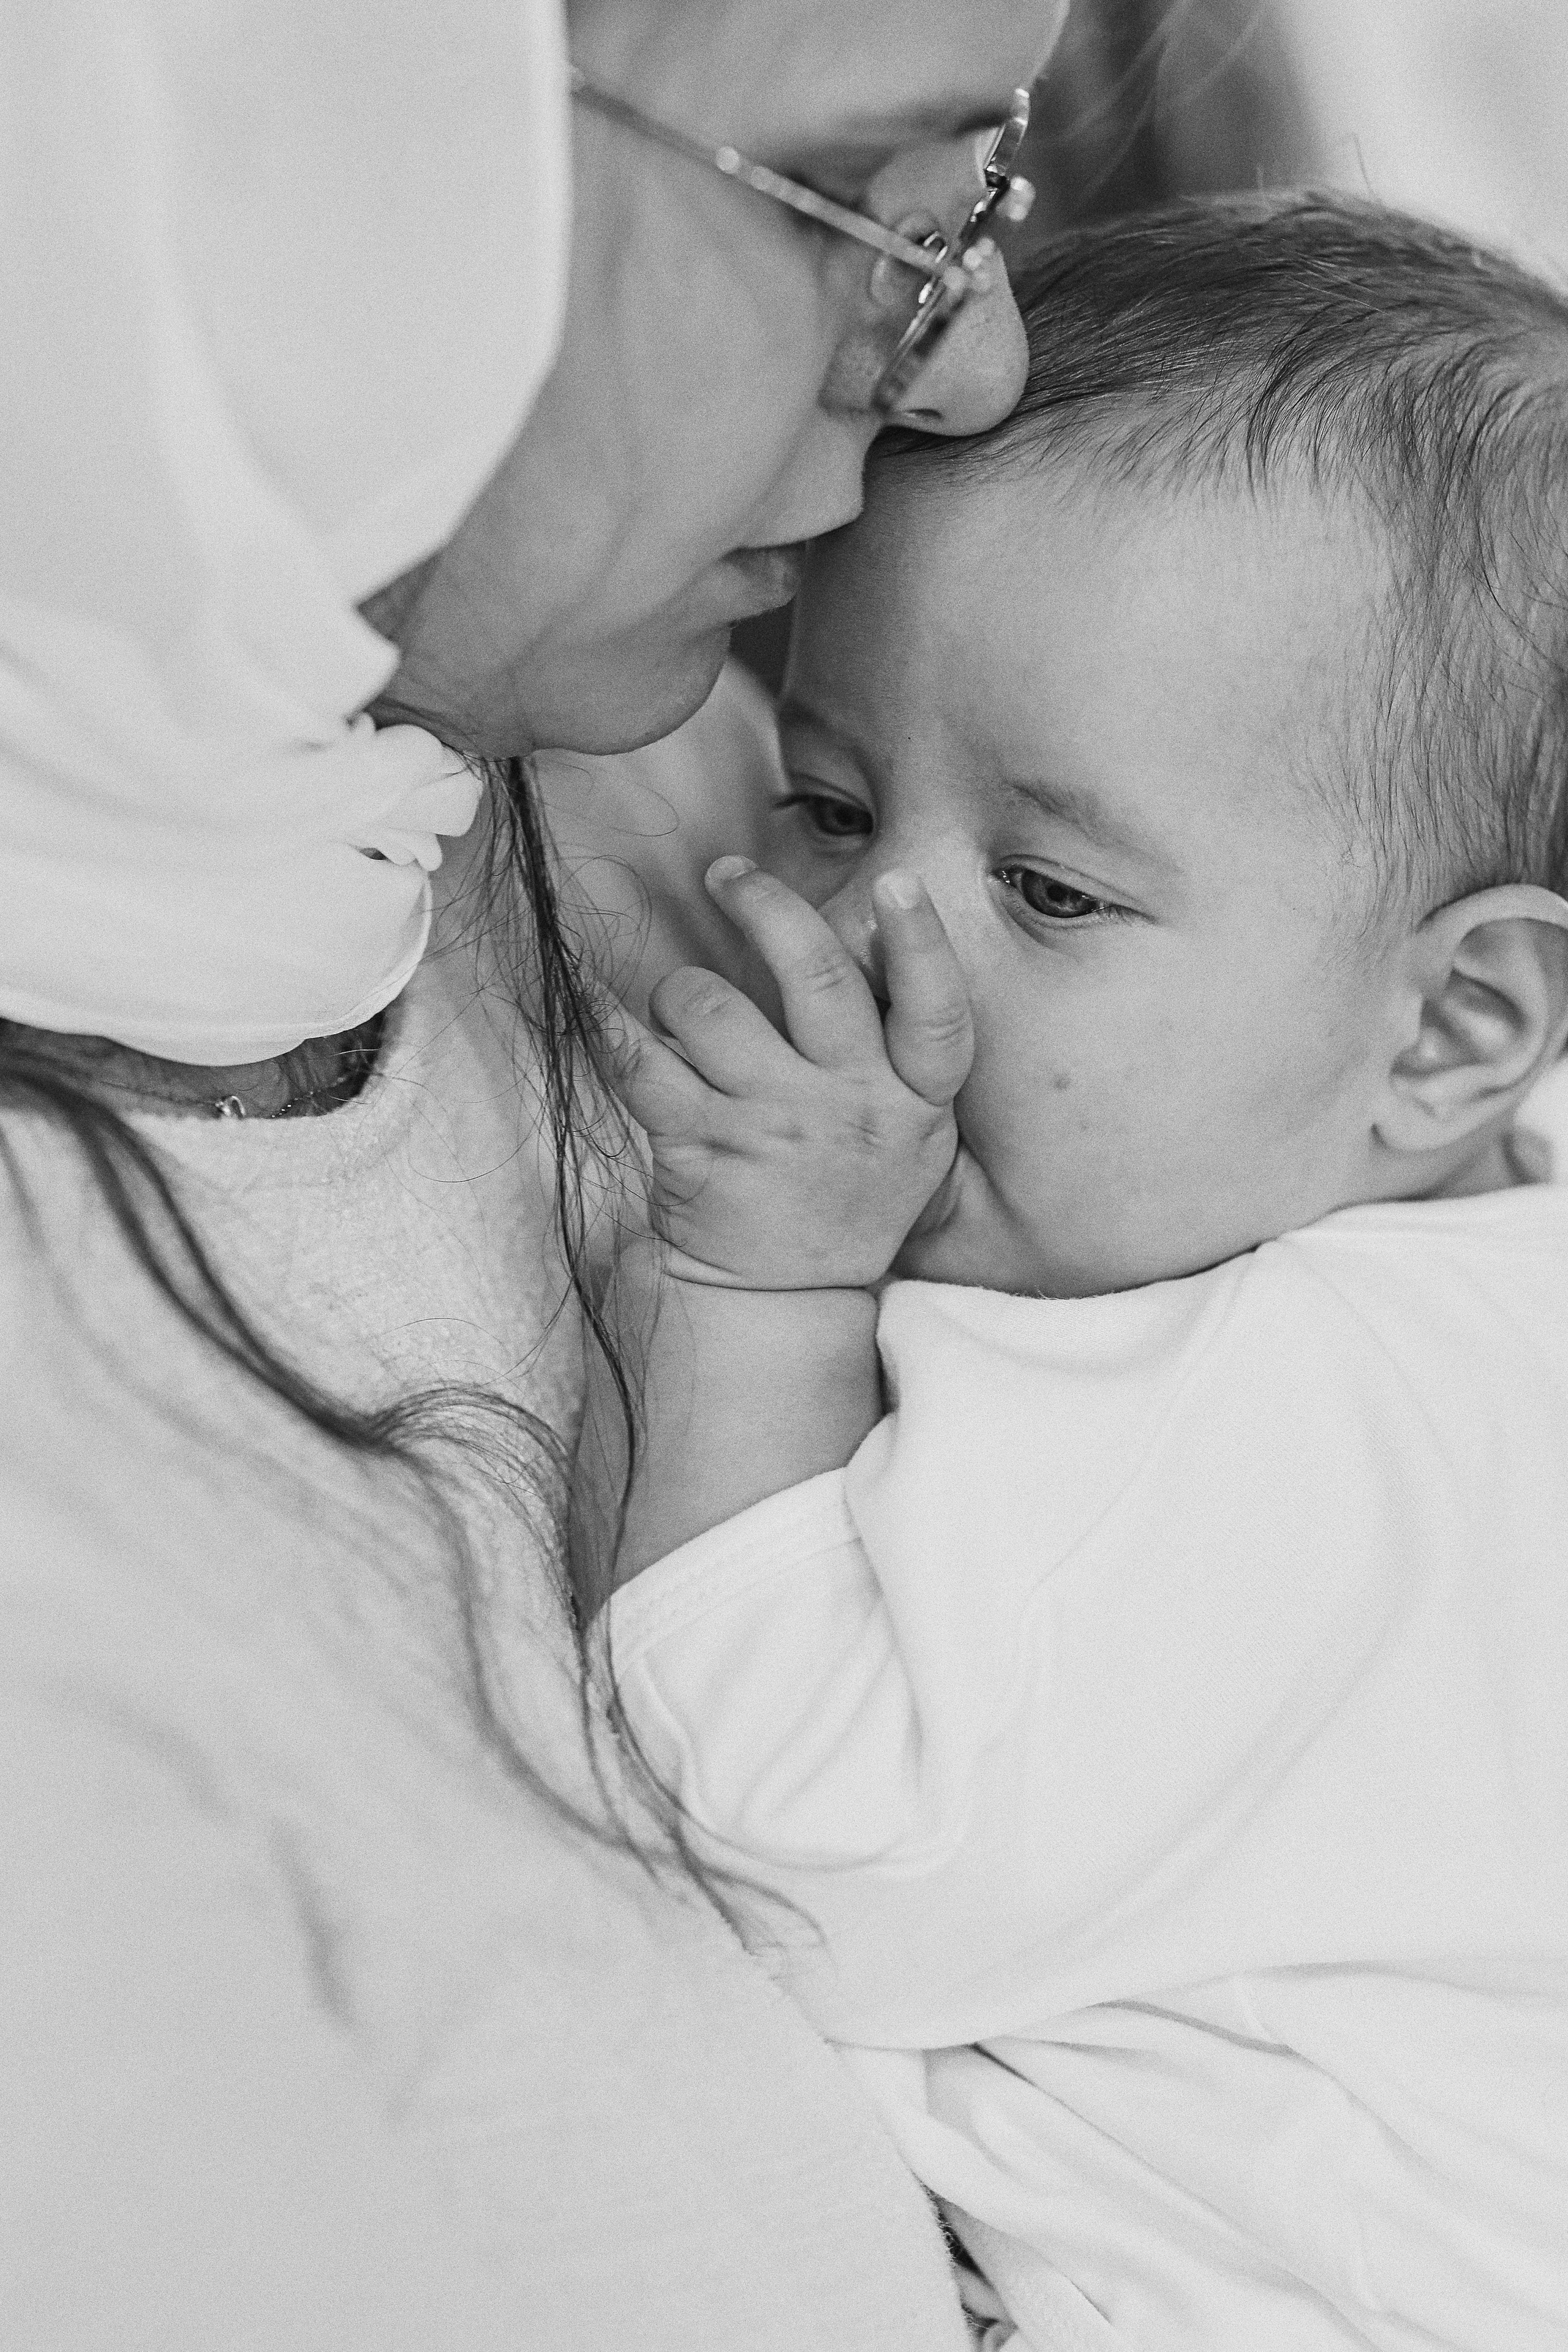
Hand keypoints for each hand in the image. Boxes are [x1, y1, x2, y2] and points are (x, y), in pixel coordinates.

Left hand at [602, 857, 973, 1290]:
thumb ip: (894, 1053)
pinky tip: (585, 992)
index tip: (895, 885)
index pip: (936, 1014)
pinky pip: (637, 1061)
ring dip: (680, 993)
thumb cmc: (841, 1193)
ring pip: (710, 1007)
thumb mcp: (907, 1137)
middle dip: (766, 908)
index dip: (920, 943)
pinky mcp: (699, 1149)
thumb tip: (857, 931)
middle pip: (817, 978)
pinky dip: (603, 1020)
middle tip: (728, 877)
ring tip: (682, 1017)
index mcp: (914, 1102)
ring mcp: (772, 1129)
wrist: (782, 1299)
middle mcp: (850, 1109)